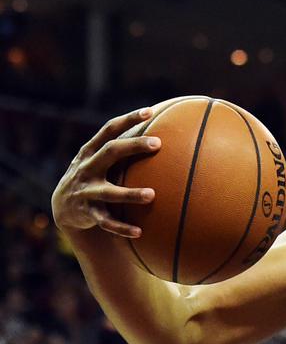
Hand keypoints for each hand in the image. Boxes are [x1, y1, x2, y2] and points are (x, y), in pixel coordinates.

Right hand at [51, 107, 159, 238]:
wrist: (63, 205)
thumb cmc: (95, 176)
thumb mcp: (100, 160)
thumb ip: (123, 149)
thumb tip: (163, 132)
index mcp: (91, 152)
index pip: (109, 129)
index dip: (129, 119)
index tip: (150, 111)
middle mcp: (87, 168)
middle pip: (110, 152)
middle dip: (133, 146)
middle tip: (158, 143)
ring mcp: (86, 191)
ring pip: (108, 192)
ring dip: (130, 194)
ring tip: (152, 195)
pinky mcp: (87, 212)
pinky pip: (106, 221)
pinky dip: (122, 228)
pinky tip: (140, 232)